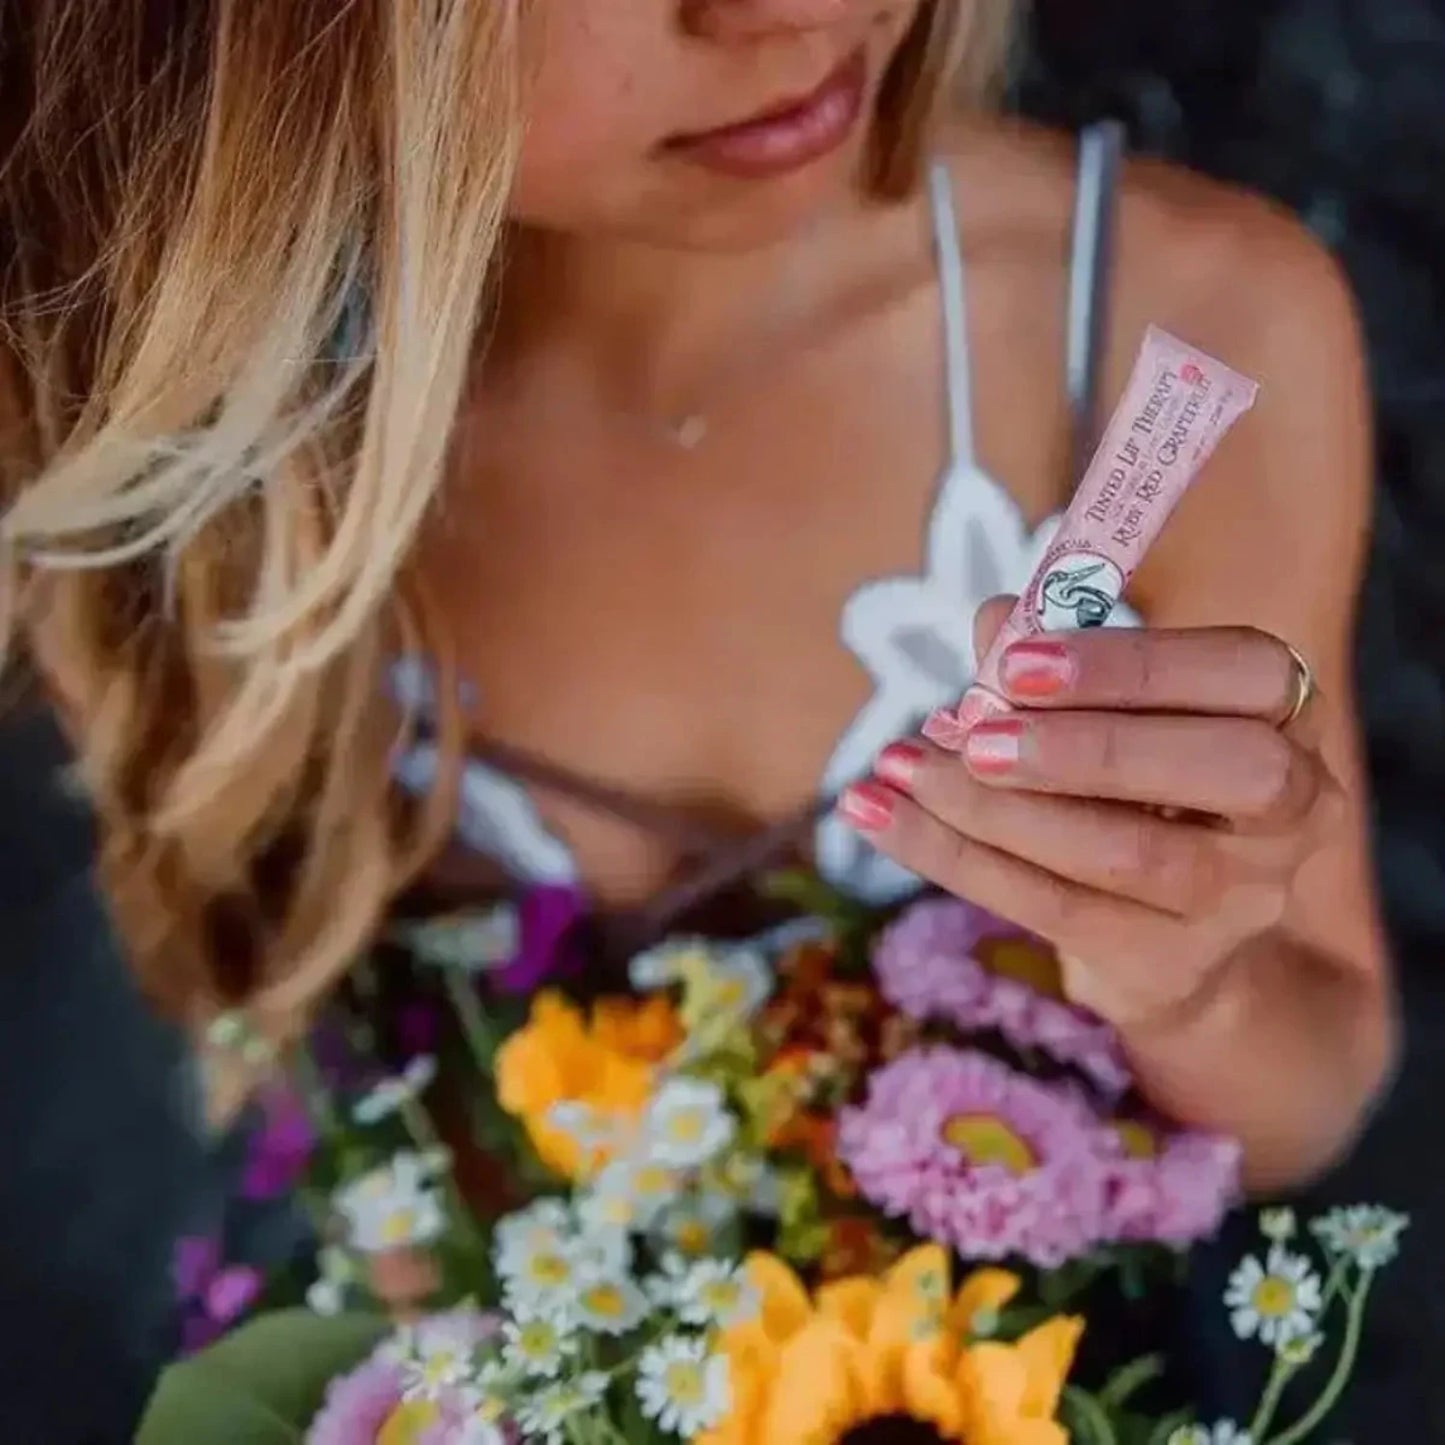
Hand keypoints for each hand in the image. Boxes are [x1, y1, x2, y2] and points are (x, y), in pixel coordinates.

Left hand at [837, 597, 1343, 1029]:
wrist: (1160, 935)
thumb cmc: (1126, 786)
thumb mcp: (1101, 711)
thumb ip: (1054, 661)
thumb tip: (995, 619)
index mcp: (1282, 715)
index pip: (1245, 670)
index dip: (1133, 664)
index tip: (1017, 661)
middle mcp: (1290, 809)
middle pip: (1223, 769)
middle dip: (1086, 746)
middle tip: (973, 735)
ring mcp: (1240, 897)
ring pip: (1126, 852)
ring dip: (996, 807)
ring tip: (904, 766)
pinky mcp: (1169, 962)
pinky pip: (1052, 909)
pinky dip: (950, 855)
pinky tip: (876, 812)